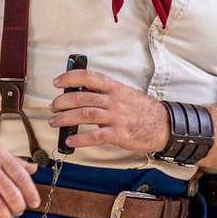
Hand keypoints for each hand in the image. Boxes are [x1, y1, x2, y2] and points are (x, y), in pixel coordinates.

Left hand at [48, 69, 169, 155]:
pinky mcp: (119, 134)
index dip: (70, 77)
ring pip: (84, 115)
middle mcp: (114, 100)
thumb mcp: (125, 94)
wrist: (163, 125)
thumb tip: (82, 92)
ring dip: (65, 119)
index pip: (89, 77)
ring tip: (55, 122)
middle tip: (53, 107)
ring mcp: (116, 117)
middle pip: (81, 98)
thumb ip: (105, 93)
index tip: (57, 82)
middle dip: (62, 102)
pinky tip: (70, 140)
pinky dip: (79, 139)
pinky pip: (95, 136)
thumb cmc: (143, 111)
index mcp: (115, 88)